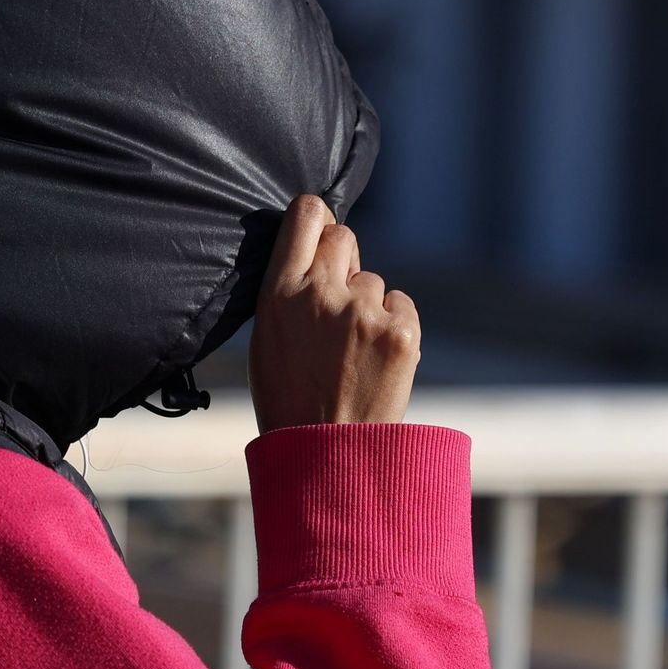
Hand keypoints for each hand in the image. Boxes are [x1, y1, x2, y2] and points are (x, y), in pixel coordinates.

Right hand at [247, 194, 420, 431]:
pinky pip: (401, 303)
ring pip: (372, 280)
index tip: (319, 233)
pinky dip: (392, 324)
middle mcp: (320, 293)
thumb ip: (288, 290)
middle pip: (343, 236)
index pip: (306, 214)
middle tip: (336, 302)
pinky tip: (376, 357)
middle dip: (342, 261)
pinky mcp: (401, 331)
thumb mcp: (266, 338)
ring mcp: (363, 311)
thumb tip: (319, 252)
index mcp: (279, 292)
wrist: (327, 454)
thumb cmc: (289, 398)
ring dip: (366, 304)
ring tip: (352, 351)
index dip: (317, 218)